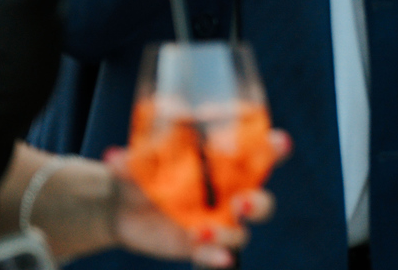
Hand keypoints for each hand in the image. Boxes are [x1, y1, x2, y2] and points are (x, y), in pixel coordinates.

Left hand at [104, 134, 288, 268]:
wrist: (120, 202)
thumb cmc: (144, 165)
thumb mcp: (144, 152)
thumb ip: (145, 144)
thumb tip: (135, 139)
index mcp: (225, 160)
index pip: (260, 152)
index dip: (274, 147)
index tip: (277, 142)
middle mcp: (228, 192)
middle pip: (261, 200)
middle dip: (259, 203)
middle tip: (243, 202)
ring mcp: (216, 222)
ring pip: (240, 233)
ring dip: (228, 234)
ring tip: (203, 231)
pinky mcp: (199, 246)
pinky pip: (214, 256)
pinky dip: (216, 258)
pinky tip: (216, 259)